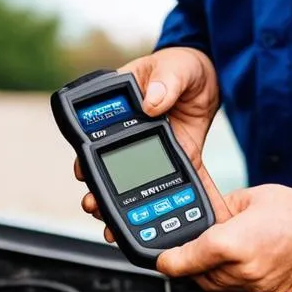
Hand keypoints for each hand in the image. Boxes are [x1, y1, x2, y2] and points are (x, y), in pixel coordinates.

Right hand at [75, 47, 230, 242]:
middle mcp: (130, 134)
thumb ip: (164, 81)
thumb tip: (151, 102)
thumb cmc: (183, 66)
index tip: (82, 172)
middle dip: (97, 190)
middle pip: (108, 167)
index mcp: (120, 108)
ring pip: (132, 183)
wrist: (209, 79)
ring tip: (112, 225)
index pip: (94, 134)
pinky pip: (168, 184)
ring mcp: (151, 151)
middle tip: (93, 205)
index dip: (85, 156)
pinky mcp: (173, 161)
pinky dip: (164, 203)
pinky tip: (161, 222)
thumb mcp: (175, 68)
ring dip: (121, 205)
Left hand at [156, 185, 291, 291]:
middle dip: (192, 265)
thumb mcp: (243, 200)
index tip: (161, 259)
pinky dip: (234, 280)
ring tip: (223, 254)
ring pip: (217, 288)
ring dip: (212, 274)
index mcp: (229, 244)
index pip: (181, 262)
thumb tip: (199, 225)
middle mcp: (241, 271)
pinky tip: (243, 263)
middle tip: (193, 250)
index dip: (166, 261)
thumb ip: (215, 215)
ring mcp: (256, 287)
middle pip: (197, 277)